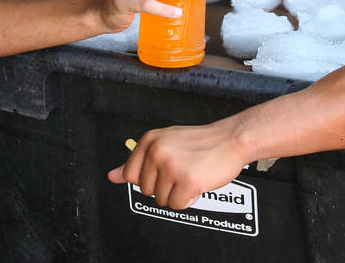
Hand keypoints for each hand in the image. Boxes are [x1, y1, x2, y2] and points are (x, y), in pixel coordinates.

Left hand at [107, 120, 248, 209]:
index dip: (150, 177)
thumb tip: (112, 176)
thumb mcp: (165, 144)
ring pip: (161, 200)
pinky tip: (197, 182)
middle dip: (165, 186)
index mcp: (149, 140)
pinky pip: (177, 206)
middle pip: (146, 190)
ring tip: (191, 173)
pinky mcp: (187, 181)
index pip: (131, 176)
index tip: (166, 167)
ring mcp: (172, 166)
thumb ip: (136, 162)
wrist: (232, 139)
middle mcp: (157, 151)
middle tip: (183, 168)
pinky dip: (189, 199)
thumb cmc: (201, 143)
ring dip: (178, 193)